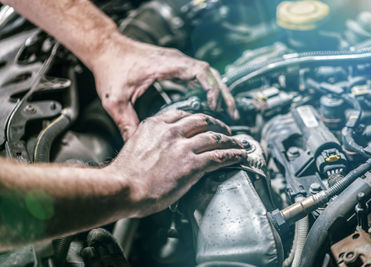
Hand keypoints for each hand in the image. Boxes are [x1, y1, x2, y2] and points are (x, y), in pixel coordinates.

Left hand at [92, 33, 238, 139]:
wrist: (105, 49)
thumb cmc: (110, 67)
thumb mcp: (115, 100)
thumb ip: (126, 123)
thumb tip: (135, 145)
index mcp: (165, 66)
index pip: (199, 71)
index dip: (211, 88)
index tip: (214, 106)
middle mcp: (174, 61)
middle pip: (210, 73)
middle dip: (223, 92)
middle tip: (232, 113)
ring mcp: (175, 62)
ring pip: (206, 74)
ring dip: (218, 90)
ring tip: (227, 110)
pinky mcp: (173, 66)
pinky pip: (197, 75)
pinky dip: (207, 87)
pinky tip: (208, 102)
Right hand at [106, 109, 245, 216]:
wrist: (121, 188)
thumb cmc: (124, 173)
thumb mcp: (136, 145)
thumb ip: (152, 140)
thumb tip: (161, 146)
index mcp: (156, 124)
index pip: (183, 114)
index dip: (198, 117)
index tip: (204, 121)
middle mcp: (171, 132)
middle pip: (202, 121)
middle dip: (217, 124)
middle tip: (225, 129)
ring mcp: (182, 147)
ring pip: (214, 137)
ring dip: (230, 140)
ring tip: (238, 143)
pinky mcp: (191, 165)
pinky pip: (218, 156)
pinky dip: (232, 155)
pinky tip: (239, 155)